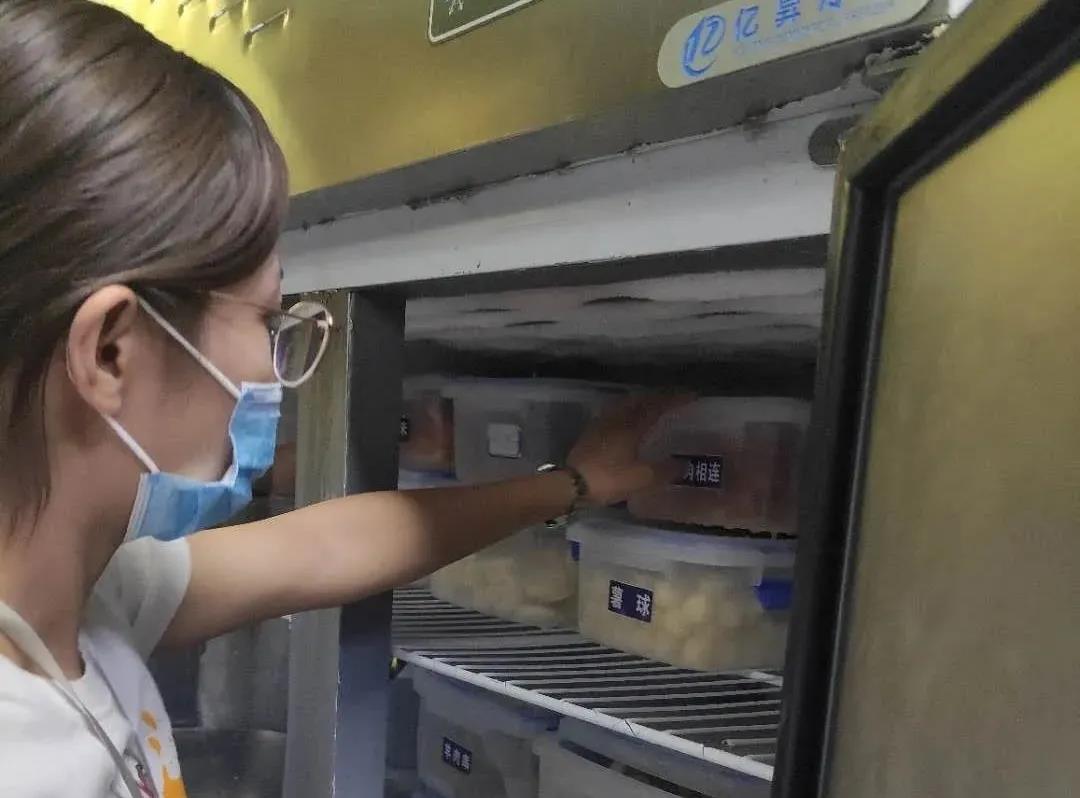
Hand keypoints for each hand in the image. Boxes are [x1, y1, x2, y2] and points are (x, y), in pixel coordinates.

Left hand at [567, 394, 692, 505]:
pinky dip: (628, 411)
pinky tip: (629, 421)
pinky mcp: (591, 432)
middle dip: (658, 397)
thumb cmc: (609, 479)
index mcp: (632, 425)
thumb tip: (682, 464)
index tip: (691, 396)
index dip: (675, 399)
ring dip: (641, 402)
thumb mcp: (642, 479)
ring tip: (653, 407)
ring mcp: (601, 423)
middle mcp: (617, 418)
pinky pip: (615, 413)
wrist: (571, 485)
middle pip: (640, 400)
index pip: (657, 406)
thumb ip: (665, 471)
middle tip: (673, 400)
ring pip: (625, 404)